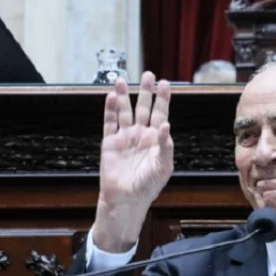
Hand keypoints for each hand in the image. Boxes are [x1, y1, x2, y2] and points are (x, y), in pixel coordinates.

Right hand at [91, 71, 173, 252]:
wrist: (126, 200)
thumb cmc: (148, 185)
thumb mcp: (163, 166)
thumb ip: (165, 145)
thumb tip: (166, 125)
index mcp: (155, 139)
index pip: (160, 114)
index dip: (163, 99)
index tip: (165, 83)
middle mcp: (140, 135)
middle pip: (143, 108)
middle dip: (145, 91)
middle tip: (148, 75)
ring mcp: (124, 138)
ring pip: (124, 111)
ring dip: (123, 96)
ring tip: (123, 81)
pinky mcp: (109, 143)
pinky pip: (109, 123)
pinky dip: (109, 110)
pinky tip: (110, 97)